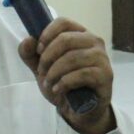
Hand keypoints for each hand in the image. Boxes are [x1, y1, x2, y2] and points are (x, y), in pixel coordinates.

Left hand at [17, 18, 115, 133]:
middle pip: (66, 39)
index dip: (47, 34)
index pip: (64, 22)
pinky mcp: (106, 75)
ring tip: (48, 83)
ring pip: (72, 57)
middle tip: (41, 71)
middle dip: (48, 57)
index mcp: (80, 35)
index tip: (38, 50)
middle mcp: (94, 42)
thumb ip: (31, 55)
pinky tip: (58, 90)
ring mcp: (102, 58)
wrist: (79, 110)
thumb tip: (27, 40)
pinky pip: (82, 74)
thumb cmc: (64, 85)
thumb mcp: (42, 69)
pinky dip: (64, 83)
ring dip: (54, 72)